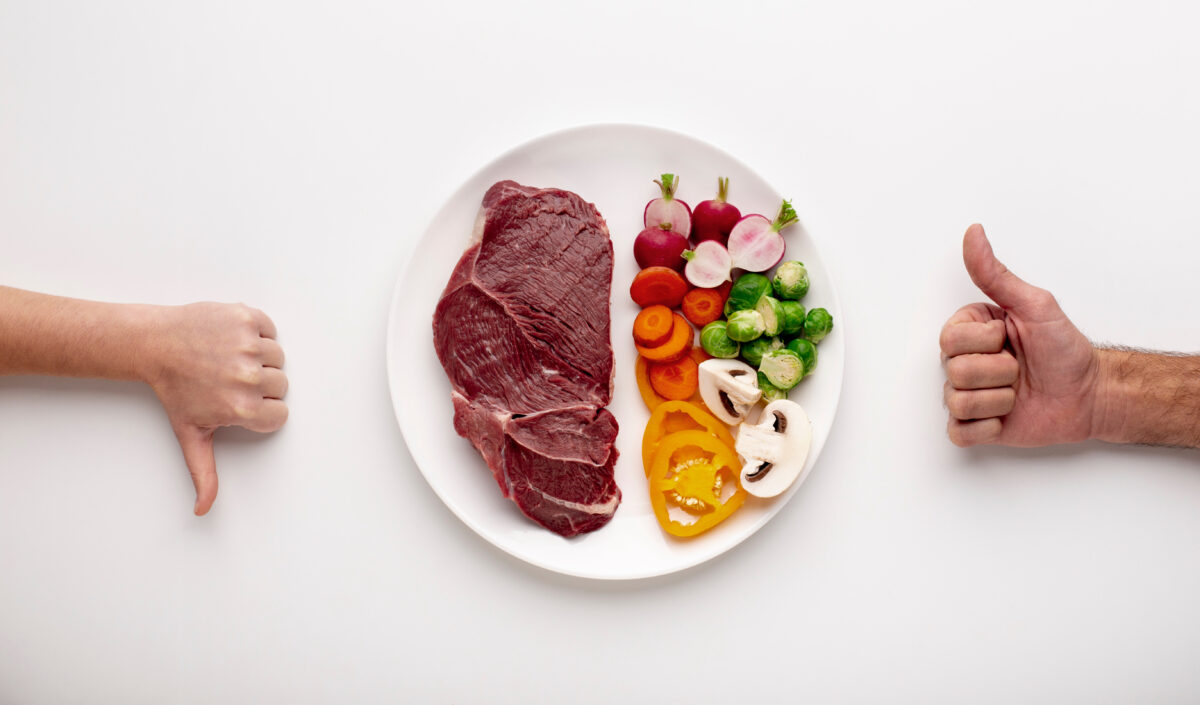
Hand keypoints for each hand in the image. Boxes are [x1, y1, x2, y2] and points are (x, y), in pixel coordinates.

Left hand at [145, 303, 287, 513]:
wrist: (154, 344)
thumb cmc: (174, 389)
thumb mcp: (191, 435)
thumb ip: (204, 474)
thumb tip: (202, 510)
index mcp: (241, 408)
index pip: (278, 414)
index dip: (261, 410)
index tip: (238, 402)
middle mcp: (248, 377)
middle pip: (281, 386)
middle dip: (260, 384)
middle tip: (229, 379)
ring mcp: (247, 345)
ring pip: (278, 357)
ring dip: (260, 357)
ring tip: (229, 359)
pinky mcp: (246, 318)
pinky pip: (270, 328)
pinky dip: (257, 330)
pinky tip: (233, 339)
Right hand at [940, 224, 1100, 446]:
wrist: (1089, 394)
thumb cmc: (1065, 349)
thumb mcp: (1034, 304)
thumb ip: (995, 273)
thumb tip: (974, 234)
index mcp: (969, 332)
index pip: (950, 339)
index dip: (987, 342)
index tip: (1010, 337)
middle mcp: (963, 362)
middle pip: (955, 371)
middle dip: (999, 372)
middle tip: (1019, 367)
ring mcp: (967, 395)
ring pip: (958, 401)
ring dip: (1000, 399)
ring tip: (1018, 392)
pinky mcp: (974, 427)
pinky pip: (959, 432)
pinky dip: (987, 427)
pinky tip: (1006, 417)